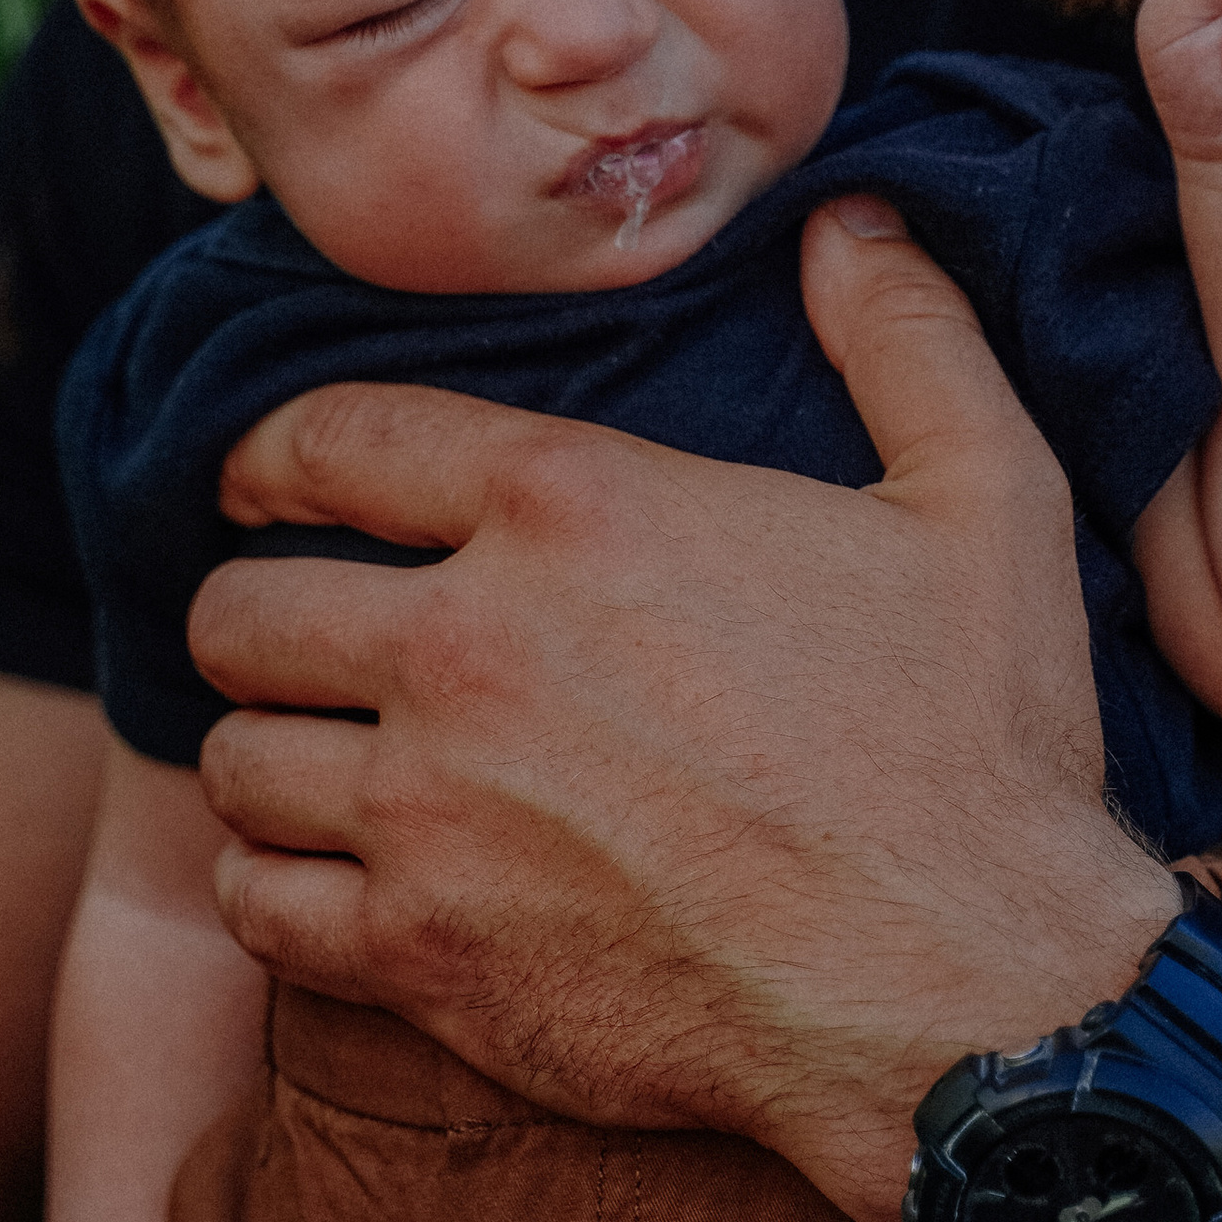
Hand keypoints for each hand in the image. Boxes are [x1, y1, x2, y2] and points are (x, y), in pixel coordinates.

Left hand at [190, 198, 1177, 1221]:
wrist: (979, 1000)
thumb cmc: (981, 750)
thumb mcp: (985, 500)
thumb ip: (906, 335)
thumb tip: (847, 221)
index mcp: (574, 508)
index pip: (330, 440)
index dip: (268, 457)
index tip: (258, 483)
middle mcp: (471, 647)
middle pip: (244, 608)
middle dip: (254, 612)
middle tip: (297, 641)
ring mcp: (435, 812)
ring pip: (237, 760)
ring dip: (266, 755)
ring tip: (313, 763)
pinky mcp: (430, 957)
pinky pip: (256, 907)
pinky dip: (273, 892)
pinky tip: (328, 884)